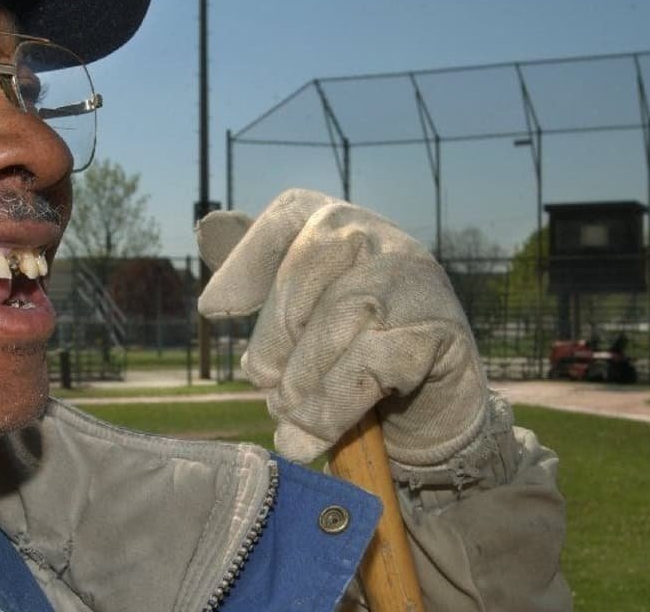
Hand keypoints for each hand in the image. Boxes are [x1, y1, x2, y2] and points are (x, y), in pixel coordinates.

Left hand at [197, 189, 489, 465]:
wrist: (427, 417)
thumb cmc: (350, 361)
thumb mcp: (303, 321)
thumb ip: (263, 279)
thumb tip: (208, 228)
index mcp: (342, 227)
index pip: (289, 216)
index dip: (245, 259)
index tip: (213, 309)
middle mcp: (383, 240)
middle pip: (311, 264)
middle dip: (276, 333)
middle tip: (264, 387)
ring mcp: (417, 281)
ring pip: (343, 314)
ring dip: (305, 380)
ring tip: (289, 421)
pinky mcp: (440, 330)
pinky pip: (375, 361)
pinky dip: (335, 404)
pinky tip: (317, 432)